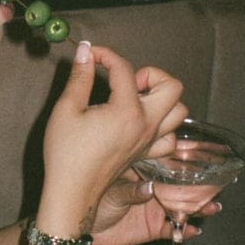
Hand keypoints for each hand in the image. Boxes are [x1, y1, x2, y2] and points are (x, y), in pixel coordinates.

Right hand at [38, 42, 186, 232]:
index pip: (124, 69)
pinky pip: (170, 137)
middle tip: (124, 81)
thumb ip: (79, 77)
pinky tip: (140, 122)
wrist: (72, 192)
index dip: (106, 55)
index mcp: (127, 111)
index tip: (91, 54)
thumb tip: (85, 52)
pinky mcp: (146, 154)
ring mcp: (149, 141)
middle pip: (171, 86)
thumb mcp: (66, 109)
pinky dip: (163, 125)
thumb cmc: (66, 154)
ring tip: (134, 99)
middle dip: (150, 75)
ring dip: (161, 98)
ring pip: (178, 111)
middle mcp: (146, 125)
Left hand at [89, 170, 221, 244]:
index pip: (167, 162)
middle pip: (181, 184)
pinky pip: (175, 228)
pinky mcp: (155, 227)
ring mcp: (156, 207)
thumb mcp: (112, 192)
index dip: (185, 159)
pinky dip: (185, 230)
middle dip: (200, 185)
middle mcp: (154, 187)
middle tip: (215, 185)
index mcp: (143, 171)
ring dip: (199, 207)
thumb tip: (149, 189)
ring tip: (211, 207)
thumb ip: (131, 191)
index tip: (204, 157)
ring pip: (183, 206)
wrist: (87, 230)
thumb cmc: (94, 201)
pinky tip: (192, 229)